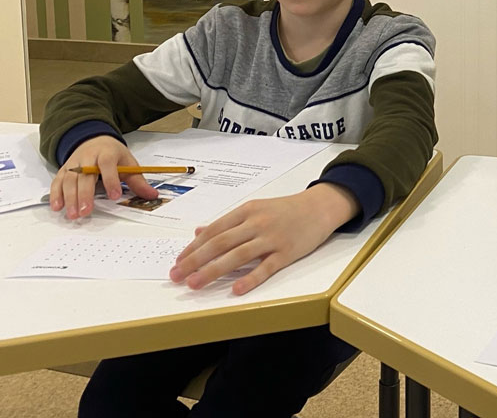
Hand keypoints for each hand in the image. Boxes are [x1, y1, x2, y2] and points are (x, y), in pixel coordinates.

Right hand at [49, 135, 157, 218]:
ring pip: (69, 179)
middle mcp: (88, 157)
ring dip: (69, 197)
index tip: (114, 195)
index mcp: (107, 153)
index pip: (108, 164)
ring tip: (73, 214)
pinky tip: (57, 207)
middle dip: (85, 194)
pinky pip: (57, 181)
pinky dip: (55, 194)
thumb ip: (138, 181)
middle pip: (85, 175)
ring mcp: (74, 163)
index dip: (111, 180)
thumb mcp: (128, 163)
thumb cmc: (113, 154)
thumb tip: (152, 195)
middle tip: (86, 211)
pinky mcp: (64, 169)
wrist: (94, 139)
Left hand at [169, 183, 358, 294]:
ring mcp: (272, 238)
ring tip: (195, 284)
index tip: (178, 261)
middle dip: (195, 260)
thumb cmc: (285, 210)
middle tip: (176, 276)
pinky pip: (266, 267)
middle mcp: (256, 223)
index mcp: (246, 211)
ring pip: (238, 255)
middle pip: (220, 243)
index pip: (214, 231)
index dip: (193, 247)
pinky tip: (237, 290)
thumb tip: (198, 232)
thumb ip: (228, 222)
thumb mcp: (255, 209)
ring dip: (213, 270)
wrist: (320, 207)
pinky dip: (251, 278)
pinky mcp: (287, 252)